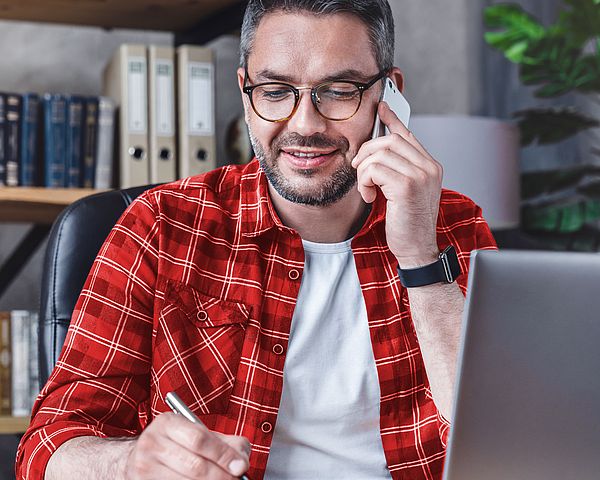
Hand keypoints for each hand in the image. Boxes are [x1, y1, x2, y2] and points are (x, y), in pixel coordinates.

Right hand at [124, 412, 249, 478]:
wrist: (144, 456)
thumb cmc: (180, 444)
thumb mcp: (201, 434)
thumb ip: (226, 443)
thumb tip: (241, 463)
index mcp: (167, 423)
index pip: (199, 440)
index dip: (223, 455)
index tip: (241, 467)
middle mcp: (151, 443)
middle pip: (195, 466)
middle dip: (221, 476)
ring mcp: (144, 467)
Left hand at [352, 102, 442, 267]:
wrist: (417, 250)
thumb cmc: (409, 225)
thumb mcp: (404, 192)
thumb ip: (397, 170)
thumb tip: (377, 152)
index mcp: (430, 167)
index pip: (408, 135)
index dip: (392, 121)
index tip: (381, 109)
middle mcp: (429, 167)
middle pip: (389, 140)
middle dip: (366, 152)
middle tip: (358, 168)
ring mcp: (421, 175)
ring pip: (379, 153)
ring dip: (364, 172)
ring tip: (367, 189)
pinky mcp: (407, 185)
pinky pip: (374, 169)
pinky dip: (365, 182)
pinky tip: (370, 196)